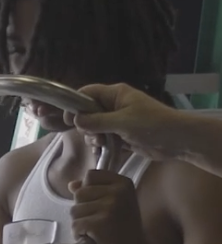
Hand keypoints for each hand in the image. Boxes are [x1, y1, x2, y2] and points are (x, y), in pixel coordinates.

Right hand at [62, 84, 183, 161]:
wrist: (176, 140)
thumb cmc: (152, 124)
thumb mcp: (122, 122)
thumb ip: (97, 121)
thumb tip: (75, 121)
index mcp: (116, 94)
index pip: (88, 93)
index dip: (74, 104)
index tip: (67, 119)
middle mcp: (115, 105)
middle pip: (88, 110)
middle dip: (82, 123)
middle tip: (85, 132)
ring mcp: (118, 121)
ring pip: (94, 126)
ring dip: (92, 136)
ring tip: (98, 143)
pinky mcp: (122, 135)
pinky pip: (103, 137)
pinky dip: (99, 144)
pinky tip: (100, 150)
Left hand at [68, 170, 152, 243]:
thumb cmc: (122, 226)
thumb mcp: (115, 202)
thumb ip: (94, 190)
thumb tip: (71, 184)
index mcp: (123, 183)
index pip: (90, 176)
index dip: (87, 191)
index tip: (98, 204)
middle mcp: (117, 192)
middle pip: (79, 193)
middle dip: (82, 209)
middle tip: (98, 221)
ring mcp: (109, 208)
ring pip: (74, 210)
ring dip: (80, 223)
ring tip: (96, 230)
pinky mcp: (99, 225)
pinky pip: (75, 225)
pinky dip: (79, 234)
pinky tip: (92, 238)